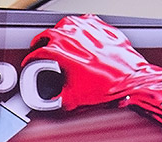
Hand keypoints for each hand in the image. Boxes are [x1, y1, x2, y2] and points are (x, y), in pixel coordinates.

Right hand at [23, 14, 150, 109]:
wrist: (131, 78)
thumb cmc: (107, 86)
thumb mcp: (72, 98)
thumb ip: (56, 96)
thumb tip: (52, 99)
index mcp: (60, 51)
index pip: (37, 52)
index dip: (30, 59)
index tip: (30, 62)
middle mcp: (72, 36)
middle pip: (47, 34)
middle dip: (40, 43)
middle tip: (39, 49)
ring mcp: (87, 28)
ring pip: (65, 25)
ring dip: (58, 32)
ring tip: (57, 40)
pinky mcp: (101, 26)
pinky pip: (84, 21)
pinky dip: (79, 28)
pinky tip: (79, 34)